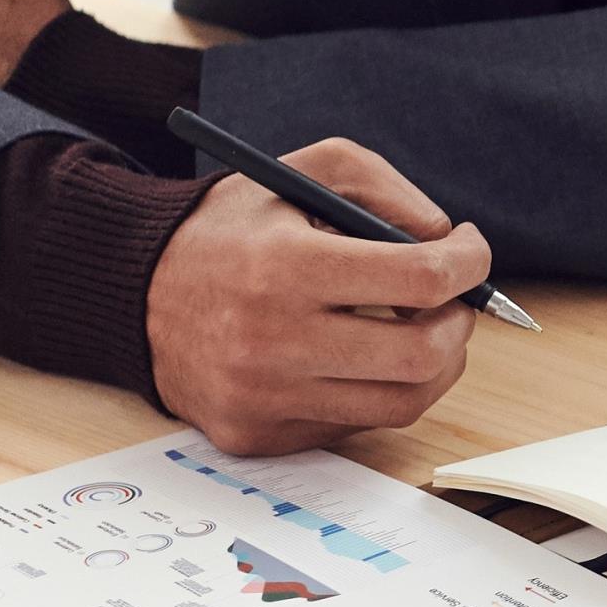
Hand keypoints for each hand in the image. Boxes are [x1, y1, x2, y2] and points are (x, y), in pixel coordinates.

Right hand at [143, 139, 488, 457]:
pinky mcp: (255, 434)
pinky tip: (358, 357)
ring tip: (419, 330)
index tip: (470, 253)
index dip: (469, 264)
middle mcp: (271, 340)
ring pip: (401, 404)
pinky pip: (354, 426)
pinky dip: (375, 390)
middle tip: (453, 302)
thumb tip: (449, 245)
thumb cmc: (234, 227)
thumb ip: (387, 192)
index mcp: (286, 266)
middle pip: (422, 356)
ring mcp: (262, 397)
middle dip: (460, 325)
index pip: (420, 280)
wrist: (137, 289)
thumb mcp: (306, 172)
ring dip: (434, 366)